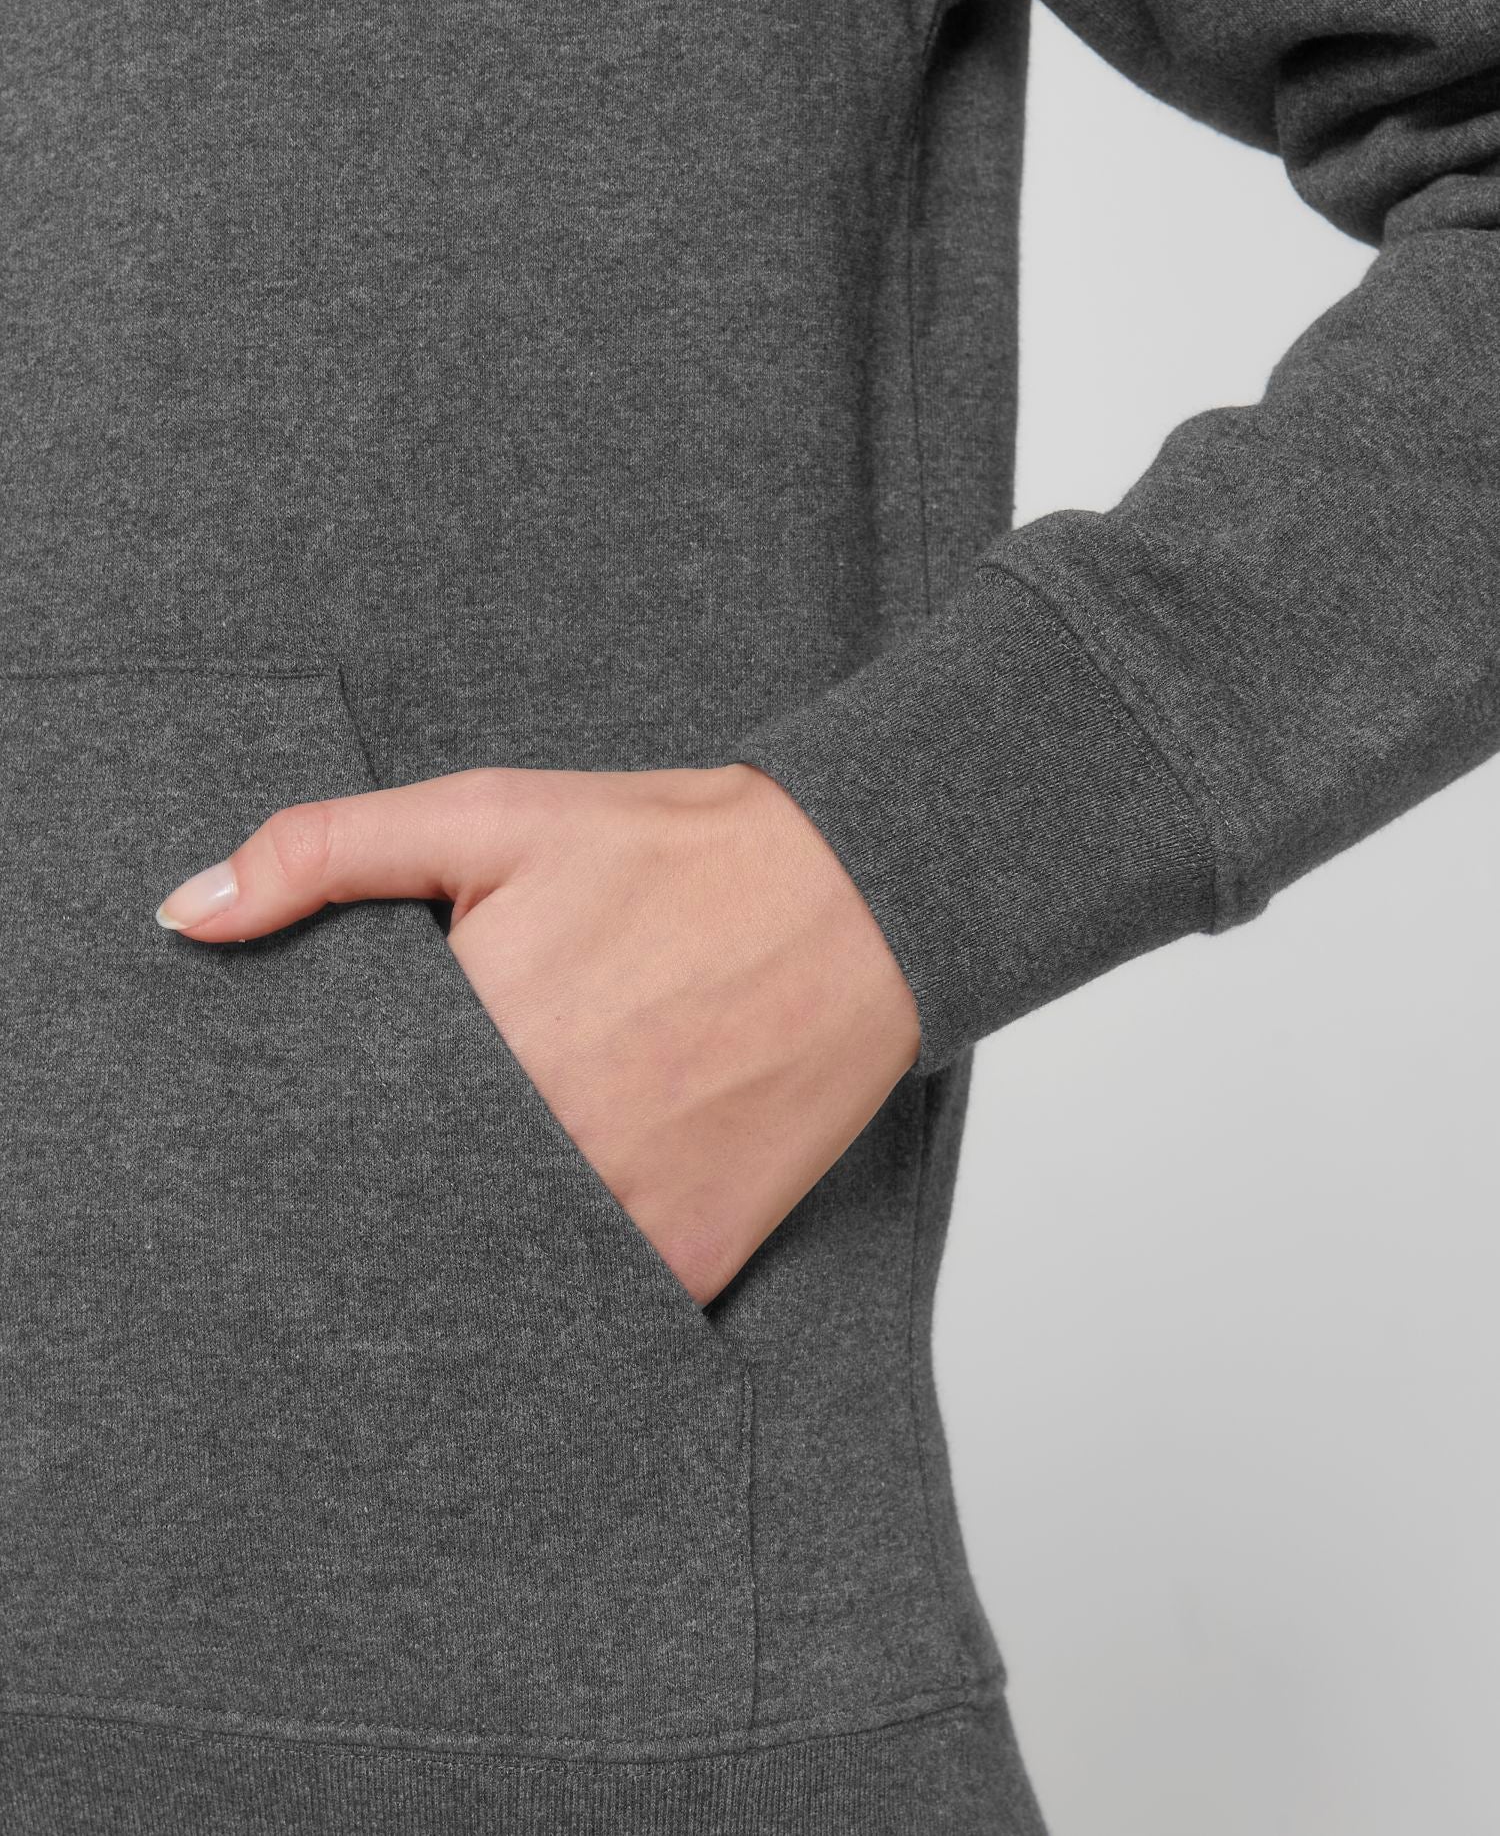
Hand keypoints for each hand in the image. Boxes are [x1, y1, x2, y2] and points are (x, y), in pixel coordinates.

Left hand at [154, 762, 921, 1305]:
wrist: (861, 895)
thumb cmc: (673, 851)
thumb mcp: (492, 813)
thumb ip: (327, 854)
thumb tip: (184, 913)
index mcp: (473, 1038)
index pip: (329, 1136)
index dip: (298, 1146)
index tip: (273, 1156)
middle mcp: (541, 1143)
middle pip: (400, 1216)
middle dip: (372, 1204)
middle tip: (341, 1203)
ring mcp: (621, 1213)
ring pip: (488, 1273)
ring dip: (456, 1255)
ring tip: (441, 1221)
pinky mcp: (690, 1256)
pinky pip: (593, 1307)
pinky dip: (557, 1288)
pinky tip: (536, 1246)